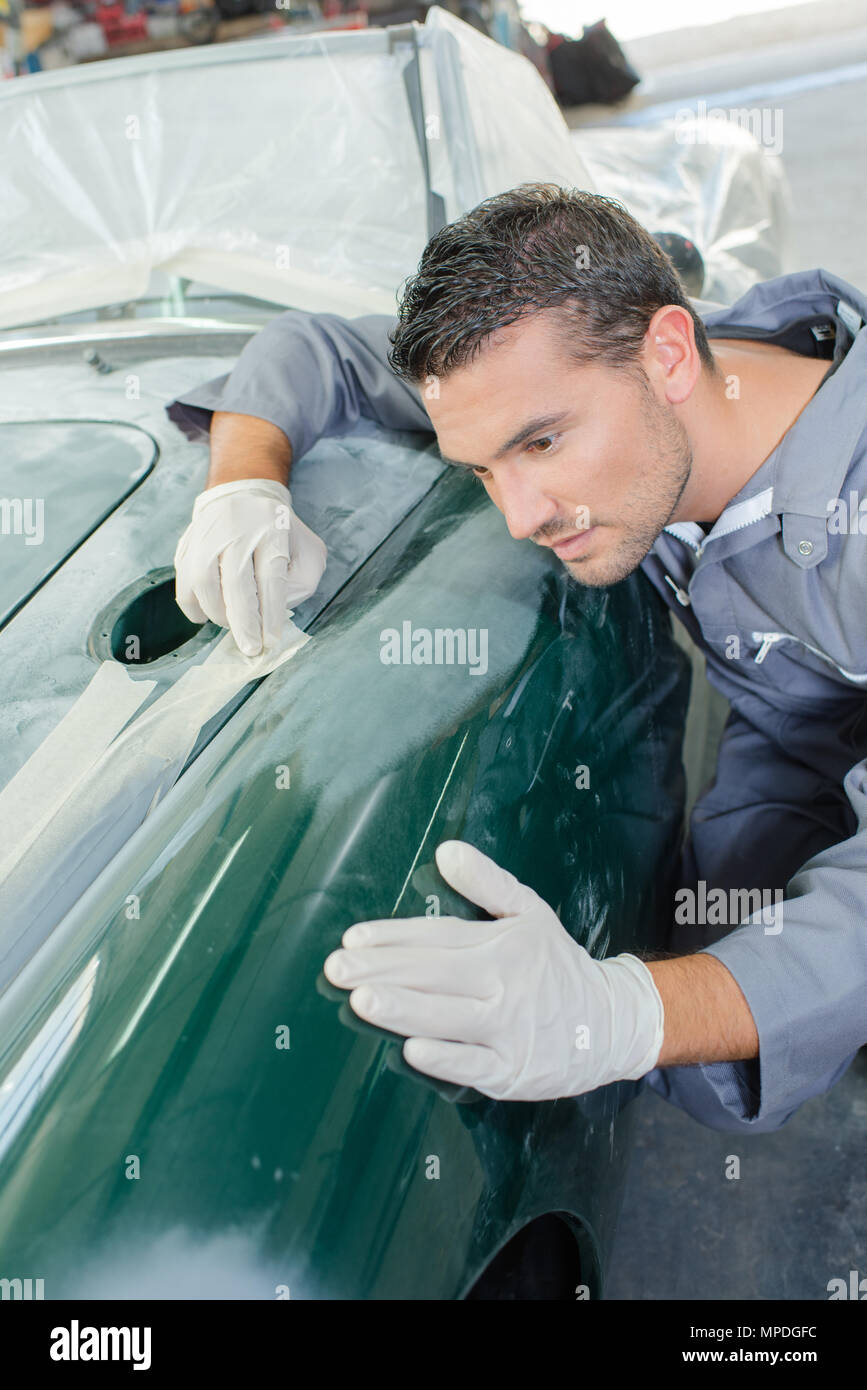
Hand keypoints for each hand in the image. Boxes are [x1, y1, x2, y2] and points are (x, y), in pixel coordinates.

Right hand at [174, 478, 326, 656]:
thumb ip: (301, 582)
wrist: (243, 494)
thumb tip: (277, 614)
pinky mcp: (187, 543)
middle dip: (243, 622)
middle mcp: (236, 529)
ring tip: (231, 624)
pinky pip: (183, 581)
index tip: (270, 641)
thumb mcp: (308, 551)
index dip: (269, 613)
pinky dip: (193, 605)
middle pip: (236, 581)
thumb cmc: (281, 533)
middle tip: (249, 648)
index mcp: (272, 529)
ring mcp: (207, 534)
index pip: (271, 577)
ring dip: (217, 612)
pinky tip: (206, 614)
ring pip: (202, 581)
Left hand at [323, 840, 663, 1100]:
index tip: (352, 939)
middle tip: (336, 968)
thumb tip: (446, 850)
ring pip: (447, 1018)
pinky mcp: (512, 1072)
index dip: (394, 937)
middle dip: (382, 971)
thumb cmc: (558, 966)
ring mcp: (507, 1030)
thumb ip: (487, 883)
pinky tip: (412, 1050)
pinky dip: (445, 1059)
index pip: (437, 937)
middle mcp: (502, 985)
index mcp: (501, 945)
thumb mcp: (531, 913)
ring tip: (361, 1000)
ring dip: (403, 1009)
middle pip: (434, 975)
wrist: (611, 1023)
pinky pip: (474, 1066)